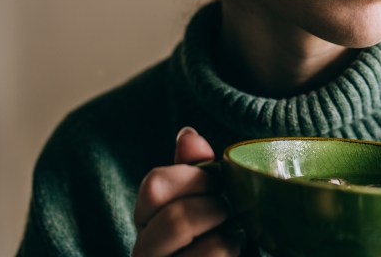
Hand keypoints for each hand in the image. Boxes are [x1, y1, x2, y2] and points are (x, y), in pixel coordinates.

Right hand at [132, 127, 242, 255]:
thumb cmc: (214, 238)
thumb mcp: (205, 202)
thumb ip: (194, 172)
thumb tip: (188, 135)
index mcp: (145, 223)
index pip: (154, 186)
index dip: (194, 177)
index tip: (218, 183)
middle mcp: (145, 253)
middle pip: (175, 218)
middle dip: (215, 209)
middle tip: (230, 212)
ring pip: (201, 251)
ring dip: (228, 238)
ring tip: (236, 237)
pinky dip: (231, 254)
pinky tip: (235, 254)